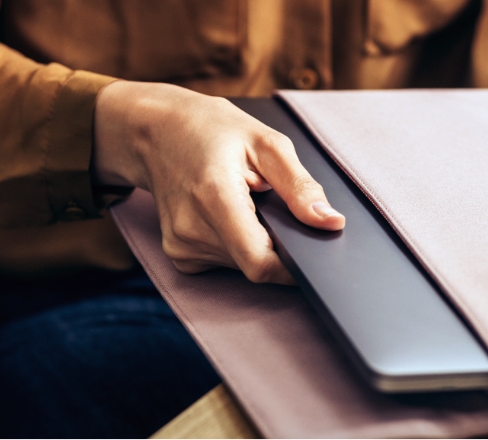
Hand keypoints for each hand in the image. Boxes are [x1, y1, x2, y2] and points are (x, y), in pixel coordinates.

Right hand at [94, 81, 344, 283]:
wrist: (155, 131)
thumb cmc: (213, 130)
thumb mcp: (267, 143)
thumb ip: (301, 187)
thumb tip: (331, 223)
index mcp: (215, 197)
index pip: (260, 262)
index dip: (293, 266)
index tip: (311, 252)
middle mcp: (192, 229)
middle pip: (256, 263)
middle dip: (276, 241)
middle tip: (271, 203)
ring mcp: (181, 245)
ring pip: (242, 264)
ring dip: (256, 240)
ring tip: (246, 203)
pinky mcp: (179, 254)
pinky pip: (225, 261)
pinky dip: (237, 243)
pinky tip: (230, 214)